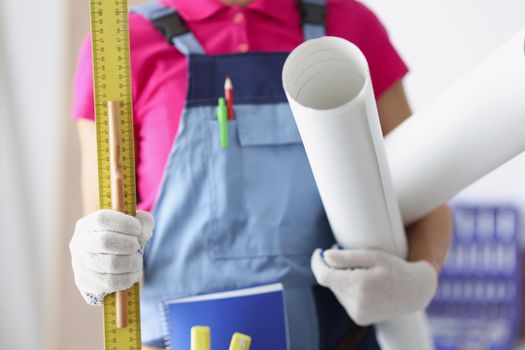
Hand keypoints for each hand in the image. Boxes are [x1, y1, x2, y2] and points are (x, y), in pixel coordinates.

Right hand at [69, 209, 153, 305]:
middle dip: (129, 244)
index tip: (138, 228)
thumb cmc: (124, 239)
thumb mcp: (135, 224)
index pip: (101, 220)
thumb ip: (143, 222)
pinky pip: (112, 282)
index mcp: (87, 225)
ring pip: (111, 264)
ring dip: (132, 262)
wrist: (111, 263)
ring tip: (137, 261)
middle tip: (137, 246)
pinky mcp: (85, 284)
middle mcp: (79, 244)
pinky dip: (129, 277)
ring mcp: (80, 265)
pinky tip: (133, 272)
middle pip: (105, 241)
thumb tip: (141, 235)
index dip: (123, 224)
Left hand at [311, 248, 436, 325]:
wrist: (415, 292)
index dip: (317, 263)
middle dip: (333, 268)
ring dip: (341, 279)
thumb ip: (347, 257)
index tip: (318, 252)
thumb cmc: (395, 268)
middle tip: (346, 256)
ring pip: (337, 291)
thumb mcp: (373, 256)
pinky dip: (348, 290)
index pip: (324, 276)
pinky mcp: (359, 319)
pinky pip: (345, 300)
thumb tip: (325, 256)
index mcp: (359, 285)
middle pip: (330, 282)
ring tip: (361, 272)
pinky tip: (364, 285)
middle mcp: (356, 303)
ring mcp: (358, 313)